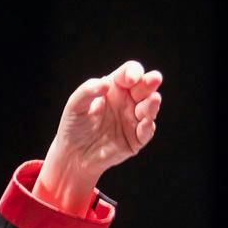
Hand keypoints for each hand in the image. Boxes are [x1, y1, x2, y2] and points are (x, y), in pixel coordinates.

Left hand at [36, 61, 163, 213]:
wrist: (73, 155)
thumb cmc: (73, 126)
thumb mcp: (75, 105)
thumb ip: (87, 90)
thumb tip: (106, 84)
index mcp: (114, 88)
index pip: (129, 73)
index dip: (133, 72)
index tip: (130, 80)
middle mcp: (127, 101)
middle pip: (145, 87)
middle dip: (151, 82)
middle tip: (154, 79)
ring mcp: (133, 119)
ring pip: (149, 108)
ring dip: (152, 104)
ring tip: (153, 100)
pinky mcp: (136, 139)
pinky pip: (146, 131)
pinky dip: (148, 126)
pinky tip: (145, 123)